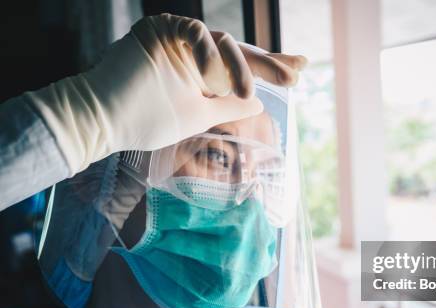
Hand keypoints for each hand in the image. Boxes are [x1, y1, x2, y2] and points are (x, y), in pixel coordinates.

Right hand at [25, 14, 306, 175]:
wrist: (106, 121)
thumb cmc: (148, 120)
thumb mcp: (200, 115)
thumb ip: (229, 106)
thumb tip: (258, 103)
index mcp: (202, 73)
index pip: (242, 67)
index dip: (269, 68)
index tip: (299, 72)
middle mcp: (194, 53)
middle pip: (239, 51)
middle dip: (269, 63)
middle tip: (297, 71)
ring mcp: (177, 39)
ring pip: (222, 42)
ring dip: (239, 66)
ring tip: (243, 93)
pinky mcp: (160, 29)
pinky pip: (194, 31)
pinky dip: (207, 52)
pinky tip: (212, 77)